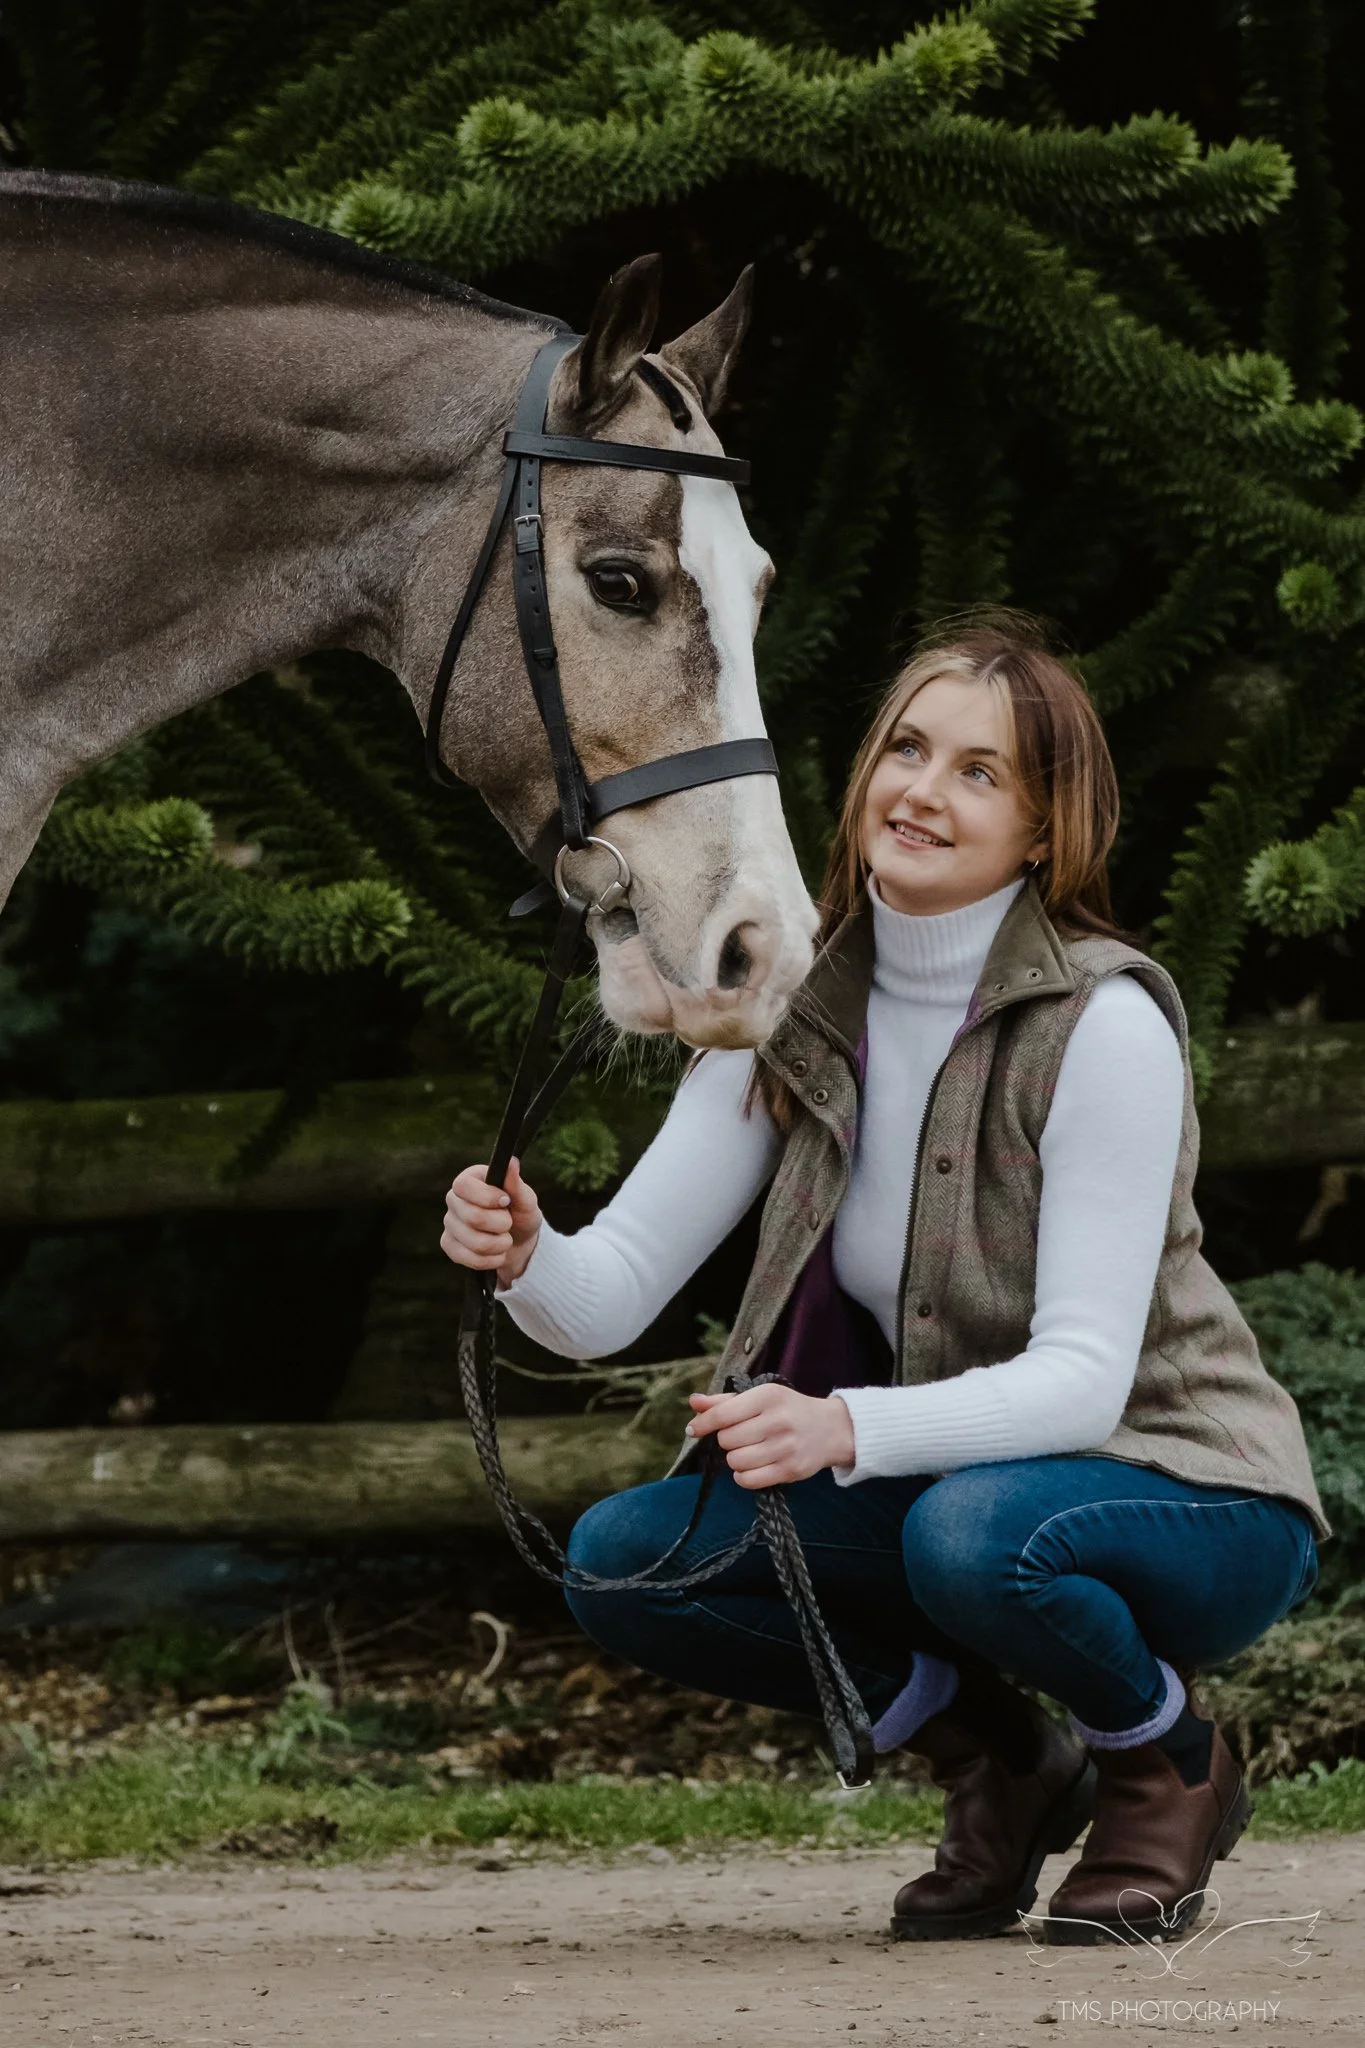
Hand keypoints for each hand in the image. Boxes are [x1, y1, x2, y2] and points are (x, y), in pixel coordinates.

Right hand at [441, 1157, 541, 1285]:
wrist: (518, 1242)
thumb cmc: (520, 1214)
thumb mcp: (526, 1200)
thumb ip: (516, 1185)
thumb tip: (512, 1162)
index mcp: (470, 1180)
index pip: (464, 1186)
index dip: (486, 1196)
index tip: (506, 1201)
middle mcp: (454, 1199)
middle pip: (473, 1217)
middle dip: (501, 1224)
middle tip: (509, 1222)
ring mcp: (449, 1223)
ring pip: (474, 1242)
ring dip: (500, 1244)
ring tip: (506, 1239)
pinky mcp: (448, 1245)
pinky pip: (469, 1258)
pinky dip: (491, 1259)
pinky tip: (497, 1253)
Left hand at [685, 1383, 855, 1489]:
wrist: (831, 1429)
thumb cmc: (788, 1410)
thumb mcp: (760, 1397)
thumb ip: (725, 1401)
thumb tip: (694, 1402)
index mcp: (768, 1396)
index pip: (723, 1414)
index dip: (703, 1424)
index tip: (694, 1429)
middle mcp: (777, 1420)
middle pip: (726, 1440)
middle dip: (727, 1440)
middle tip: (742, 1436)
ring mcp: (785, 1447)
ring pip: (735, 1461)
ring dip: (735, 1459)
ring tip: (750, 1450)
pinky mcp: (791, 1470)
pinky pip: (748, 1480)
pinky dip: (743, 1476)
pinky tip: (752, 1466)